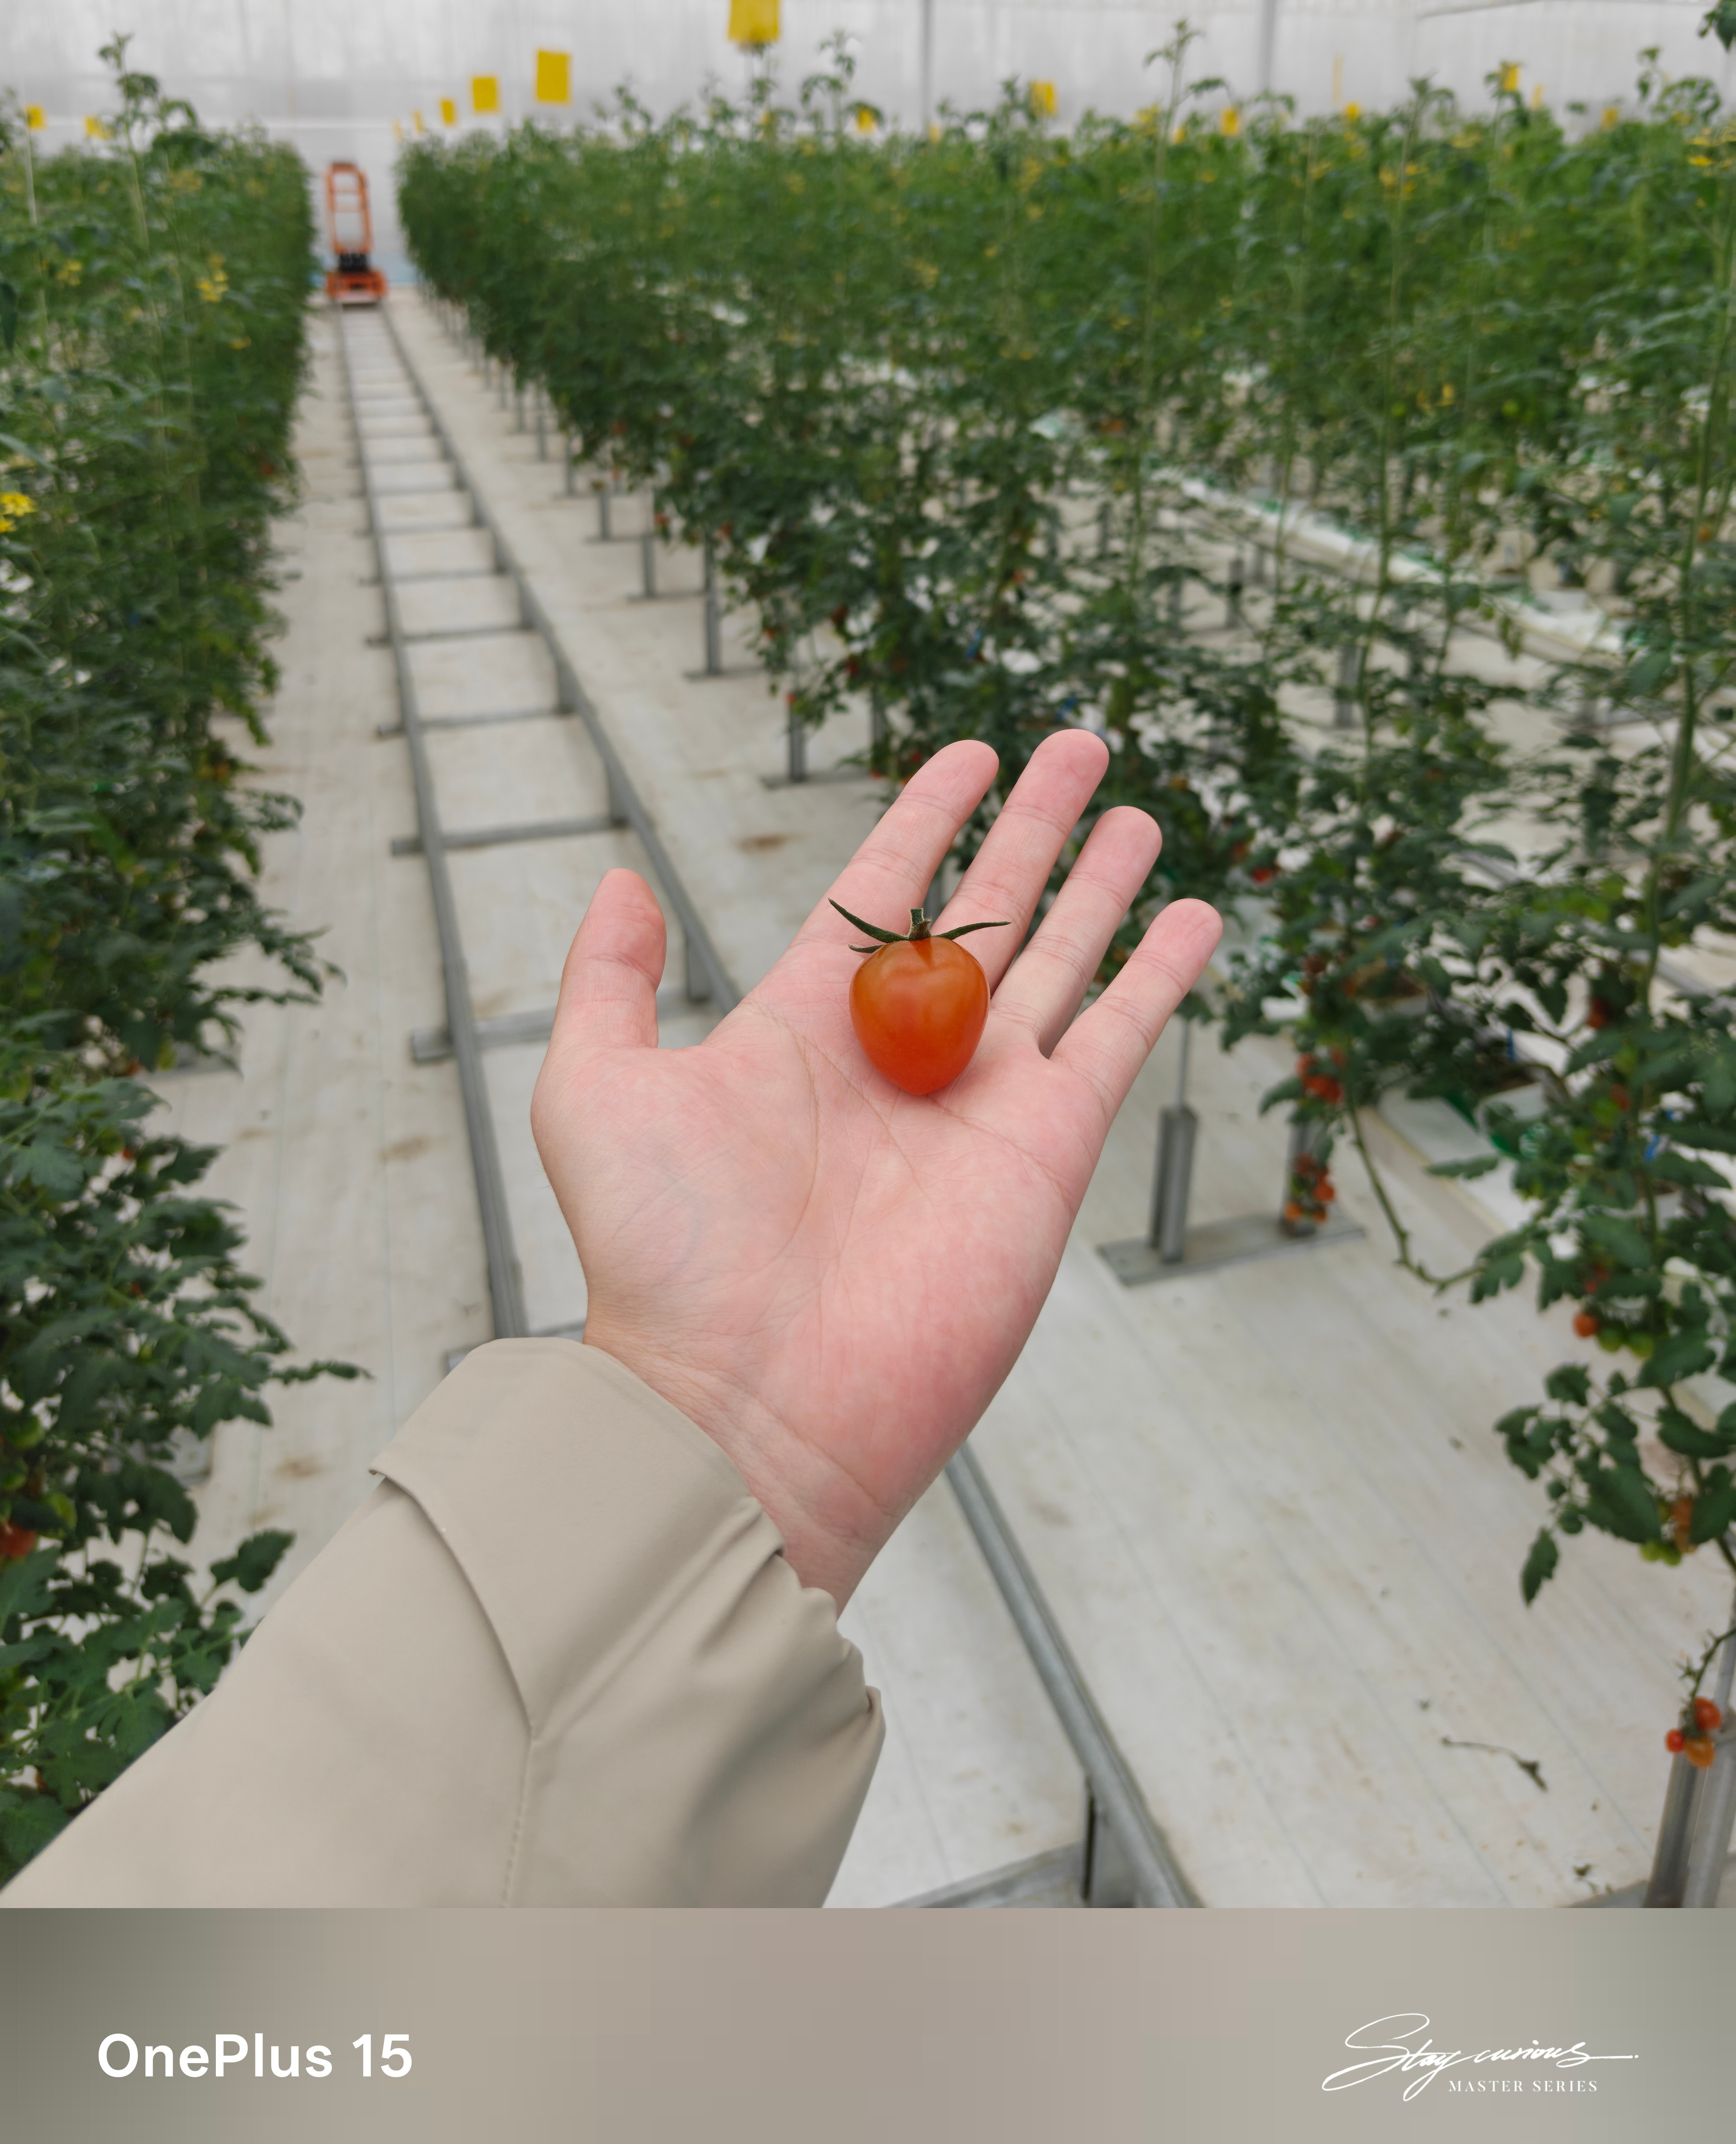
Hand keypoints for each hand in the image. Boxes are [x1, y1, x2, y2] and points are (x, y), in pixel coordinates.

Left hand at [531, 733, 1220, 1608]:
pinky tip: (1192, 915)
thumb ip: (607, 980)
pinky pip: (1119, 1041)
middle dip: (1032, 826)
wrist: (745, 1399)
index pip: (885, 893)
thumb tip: (621, 879)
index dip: (927, 819)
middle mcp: (904, 1055)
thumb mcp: (595, 1091)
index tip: (968, 755)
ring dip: (1100, 881)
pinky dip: (1159, 976)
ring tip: (1134, 810)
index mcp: (807, 1028)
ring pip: (1061, 959)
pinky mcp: (1046, 1150)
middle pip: (989, 910)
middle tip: (1075, 744)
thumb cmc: (658, 1260)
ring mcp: (982, 1102)